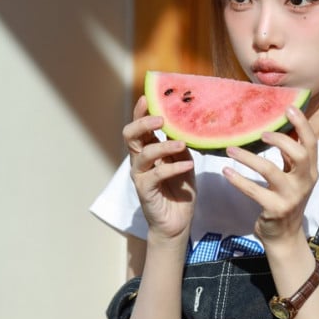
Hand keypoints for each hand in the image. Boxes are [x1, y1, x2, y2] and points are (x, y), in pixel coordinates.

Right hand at [124, 95, 195, 241]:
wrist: (177, 222)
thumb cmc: (179, 190)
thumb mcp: (184, 162)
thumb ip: (180, 145)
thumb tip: (185, 125)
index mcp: (147, 151)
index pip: (139, 127)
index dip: (140, 111)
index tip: (147, 97)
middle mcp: (140, 161)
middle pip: (131, 135)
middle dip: (144, 123)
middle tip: (161, 118)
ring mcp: (140, 175)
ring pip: (144, 153)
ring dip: (164, 145)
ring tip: (182, 143)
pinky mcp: (145, 190)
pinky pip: (157, 174)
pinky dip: (173, 167)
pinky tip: (188, 164)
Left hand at [223, 105, 318, 246]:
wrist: (284, 236)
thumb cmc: (286, 200)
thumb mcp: (294, 177)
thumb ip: (290, 156)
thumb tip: (281, 128)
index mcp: (310, 171)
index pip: (311, 143)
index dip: (302, 124)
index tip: (289, 107)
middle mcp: (304, 182)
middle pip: (299, 153)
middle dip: (280, 139)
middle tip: (261, 133)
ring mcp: (290, 197)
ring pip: (270, 170)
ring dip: (248, 158)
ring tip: (230, 149)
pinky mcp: (275, 209)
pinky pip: (254, 190)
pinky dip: (238, 180)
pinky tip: (227, 171)